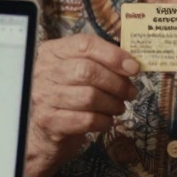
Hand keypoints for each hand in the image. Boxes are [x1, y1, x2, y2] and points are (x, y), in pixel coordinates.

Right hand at [27, 33, 139, 176]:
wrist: (43, 131)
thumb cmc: (67, 96)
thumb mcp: (77, 71)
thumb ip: (99, 62)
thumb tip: (131, 64)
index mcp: (53, 52)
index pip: (85, 44)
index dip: (113, 55)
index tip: (133, 67)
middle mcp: (44, 71)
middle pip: (88, 71)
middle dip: (117, 83)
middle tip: (130, 92)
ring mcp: (44, 97)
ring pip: (89, 97)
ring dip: (112, 104)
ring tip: (119, 107)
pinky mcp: (49, 121)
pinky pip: (86, 120)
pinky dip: (104, 121)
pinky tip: (106, 121)